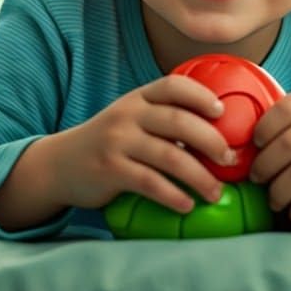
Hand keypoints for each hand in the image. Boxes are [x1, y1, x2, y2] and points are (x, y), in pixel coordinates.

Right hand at [52, 75, 237, 213]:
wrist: (60, 164)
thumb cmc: (110, 142)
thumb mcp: (131, 119)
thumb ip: (163, 119)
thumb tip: (219, 135)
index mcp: (138, 98)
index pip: (173, 86)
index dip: (201, 95)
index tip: (222, 112)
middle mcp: (128, 115)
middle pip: (178, 121)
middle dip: (211, 140)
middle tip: (230, 159)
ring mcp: (117, 142)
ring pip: (169, 156)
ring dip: (199, 176)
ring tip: (216, 192)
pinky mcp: (110, 170)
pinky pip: (149, 183)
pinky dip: (173, 195)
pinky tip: (187, 205)